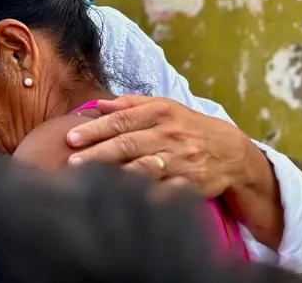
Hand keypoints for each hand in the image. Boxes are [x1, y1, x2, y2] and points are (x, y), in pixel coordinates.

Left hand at [65, 96, 253, 197]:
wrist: (231, 152)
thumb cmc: (186, 127)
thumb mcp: (164, 107)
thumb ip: (131, 104)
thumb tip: (99, 104)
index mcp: (160, 113)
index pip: (121, 120)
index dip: (94, 129)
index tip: (70, 138)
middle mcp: (169, 134)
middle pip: (128, 144)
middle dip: (98, 153)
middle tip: (72, 162)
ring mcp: (181, 159)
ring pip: (144, 166)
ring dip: (116, 174)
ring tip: (92, 180)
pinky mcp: (190, 182)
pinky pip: (163, 188)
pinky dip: (144, 192)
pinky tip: (123, 197)